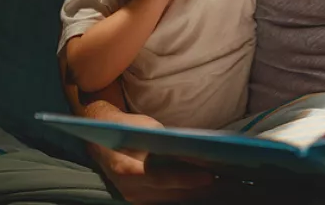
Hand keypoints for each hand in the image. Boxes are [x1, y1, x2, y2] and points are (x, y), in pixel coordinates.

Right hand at [88, 112, 215, 202]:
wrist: (101, 140)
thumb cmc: (127, 128)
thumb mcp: (147, 127)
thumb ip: (167, 141)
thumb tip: (194, 150)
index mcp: (127, 167)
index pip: (162, 177)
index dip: (187, 179)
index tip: (210, 175)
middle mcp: (129, 187)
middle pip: (169, 192)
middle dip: (197, 188)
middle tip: (223, 182)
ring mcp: (132, 196)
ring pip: (169, 199)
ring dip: (193, 194)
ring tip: (218, 186)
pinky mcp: (136, 200)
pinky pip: (163, 200)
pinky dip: (182, 195)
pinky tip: (199, 189)